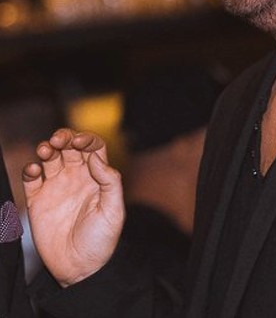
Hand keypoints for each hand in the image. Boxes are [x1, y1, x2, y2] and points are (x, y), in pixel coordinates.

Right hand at [23, 128, 124, 286]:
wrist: (80, 269)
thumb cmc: (102, 240)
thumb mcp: (114, 210)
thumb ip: (110, 181)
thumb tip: (95, 157)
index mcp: (97, 176)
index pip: (92, 147)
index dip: (86, 139)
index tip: (79, 142)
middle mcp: (77, 177)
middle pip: (69, 147)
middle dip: (63, 137)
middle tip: (58, 140)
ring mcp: (57, 187)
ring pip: (50, 158)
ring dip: (46, 148)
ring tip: (45, 150)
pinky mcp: (38, 201)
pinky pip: (32, 179)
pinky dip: (30, 170)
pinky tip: (34, 170)